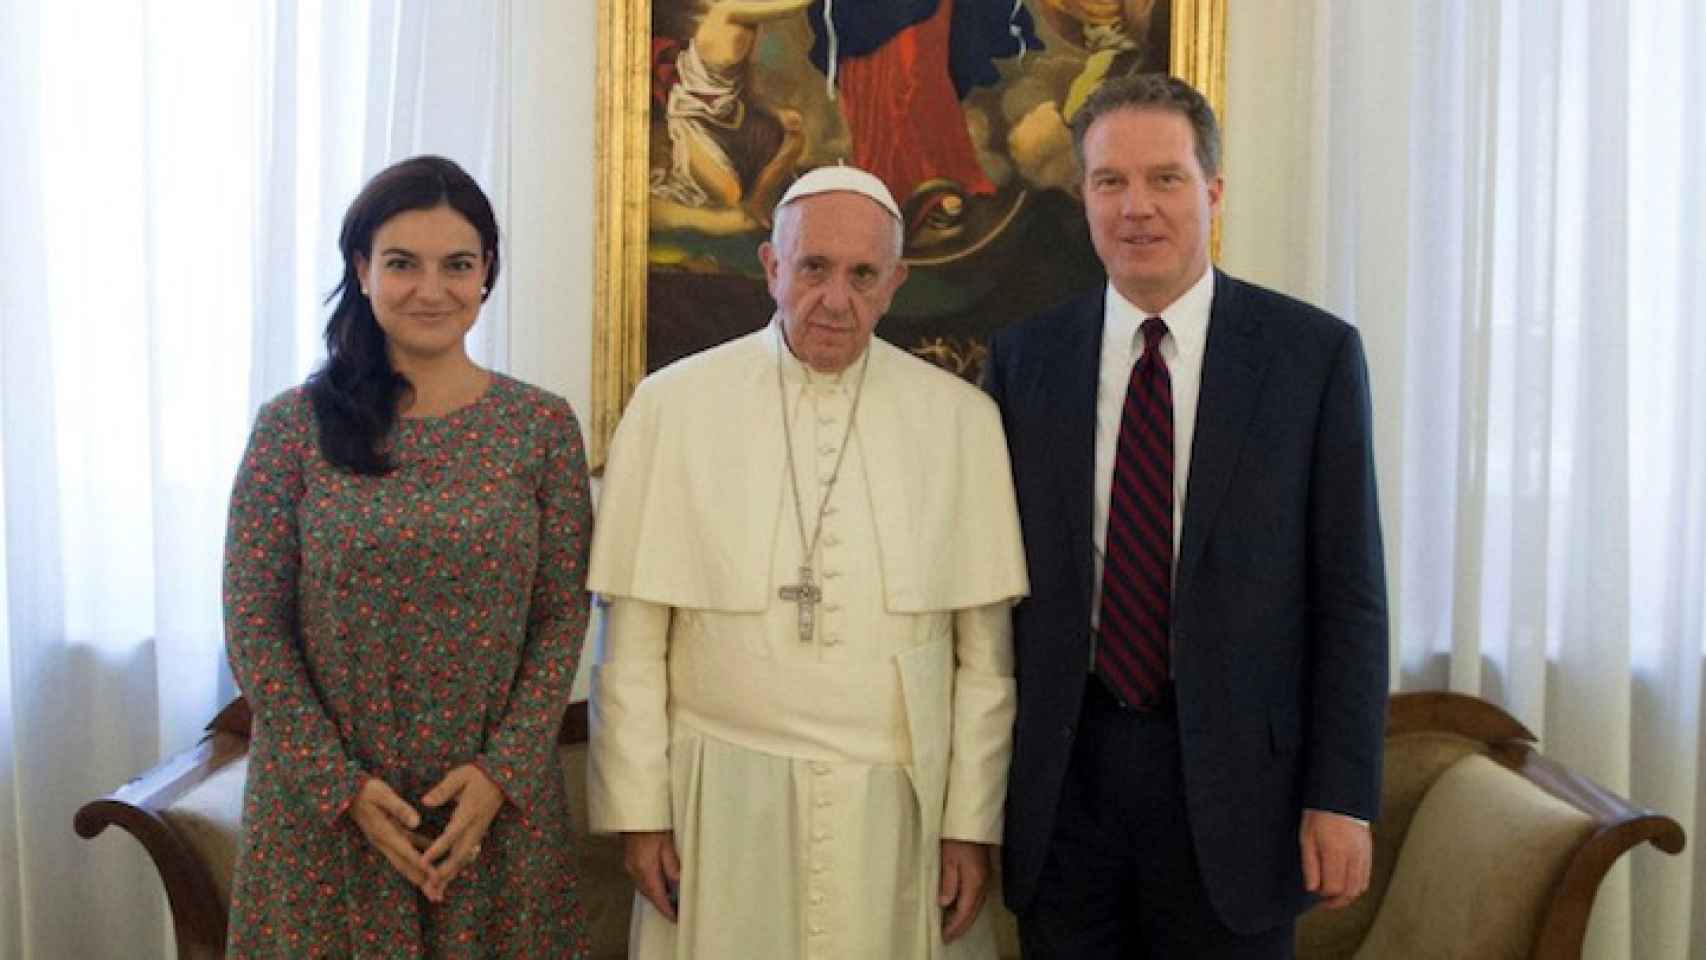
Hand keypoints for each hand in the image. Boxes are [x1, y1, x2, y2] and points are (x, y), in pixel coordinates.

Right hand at [349, 777, 431, 889]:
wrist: (348, 792)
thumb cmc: (366, 790)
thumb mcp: (382, 794)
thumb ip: (399, 808)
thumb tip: (416, 822)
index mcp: (384, 834)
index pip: (408, 854)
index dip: (423, 867)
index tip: (437, 878)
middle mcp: (385, 842)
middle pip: (406, 866)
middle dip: (422, 881)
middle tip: (437, 897)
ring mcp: (386, 841)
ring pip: (406, 861)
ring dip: (420, 875)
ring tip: (436, 888)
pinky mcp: (389, 835)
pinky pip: (407, 848)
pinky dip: (420, 856)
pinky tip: (434, 859)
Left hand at [418, 764, 505, 901]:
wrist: (503, 780)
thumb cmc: (478, 775)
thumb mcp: (460, 776)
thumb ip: (443, 790)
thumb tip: (425, 802)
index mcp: (469, 812)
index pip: (451, 834)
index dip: (438, 849)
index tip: (424, 861)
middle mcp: (475, 826)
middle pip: (460, 854)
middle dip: (445, 872)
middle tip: (430, 886)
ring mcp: (478, 832)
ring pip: (464, 859)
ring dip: (450, 875)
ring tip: (436, 891)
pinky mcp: (478, 835)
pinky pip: (466, 856)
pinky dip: (456, 869)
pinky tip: (446, 879)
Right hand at [623, 831, 681, 921]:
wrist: (633, 812)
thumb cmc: (652, 825)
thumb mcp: (667, 843)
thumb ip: (672, 864)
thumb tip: (679, 883)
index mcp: (646, 868)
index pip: (657, 896)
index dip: (666, 909)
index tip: (675, 918)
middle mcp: (635, 870)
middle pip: (649, 894)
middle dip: (661, 905)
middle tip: (675, 912)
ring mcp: (630, 866)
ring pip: (644, 888)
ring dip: (655, 896)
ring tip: (669, 901)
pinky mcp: (629, 861)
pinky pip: (640, 880)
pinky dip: (650, 886)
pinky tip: (658, 884)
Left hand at [937, 839, 991, 942]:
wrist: (971, 821)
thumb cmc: (956, 838)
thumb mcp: (948, 859)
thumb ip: (948, 882)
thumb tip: (945, 904)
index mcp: (974, 882)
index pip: (965, 911)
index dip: (955, 926)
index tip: (944, 936)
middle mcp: (983, 884)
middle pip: (973, 912)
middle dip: (961, 927)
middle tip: (948, 937)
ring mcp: (986, 879)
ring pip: (977, 906)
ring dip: (966, 919)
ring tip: (953, 928)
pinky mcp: (984, 873)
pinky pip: (978, 898)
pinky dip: (969, 909)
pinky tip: (960, 910)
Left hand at [1300, 809, 1371, 908]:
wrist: (1340, 797)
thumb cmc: (1319, 816)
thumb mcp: (1306, 838)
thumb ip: (1310, 865)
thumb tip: (1312, 888)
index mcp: (1335, 852)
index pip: (1333, 886)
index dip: (1323, 895)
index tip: (1314, 893)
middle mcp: (1353, 856)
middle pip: (1349, 891)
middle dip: (1336, 902)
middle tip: (1324, 904)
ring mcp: (1363, 854)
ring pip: (1360, 887)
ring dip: (1348, 896)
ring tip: (1334, 898)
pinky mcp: (1368, 852)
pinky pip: (1366, 877)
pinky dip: (1357, 886)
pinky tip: (1346, 885)